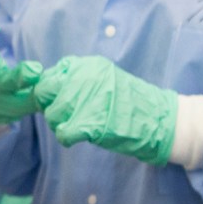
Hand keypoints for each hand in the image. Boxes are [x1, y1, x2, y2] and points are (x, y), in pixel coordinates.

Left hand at [35, 55, 178, 164]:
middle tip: (65, 116)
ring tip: (77, 126)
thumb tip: (47, 87)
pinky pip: (62, 133)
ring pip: (51, 114)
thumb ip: (77, 79)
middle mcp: (83, 77)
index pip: (50, 75)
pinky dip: (67, 138)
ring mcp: (85, 99)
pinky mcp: (89, 122)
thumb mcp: (103, 79)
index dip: (49, 92)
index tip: (56, 101)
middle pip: (44, 92)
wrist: (158, 119)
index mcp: (87, 65)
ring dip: (59, 124)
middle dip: (49, 106)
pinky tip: (78, 137)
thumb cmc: (130, 102)